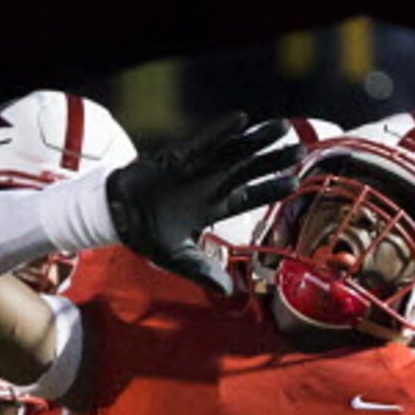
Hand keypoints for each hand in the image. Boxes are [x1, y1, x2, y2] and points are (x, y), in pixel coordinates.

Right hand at [104, 114, 301, 292]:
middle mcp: (208, 184)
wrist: (115, 215)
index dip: (270, 189)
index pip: (248, 196)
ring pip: (232, 151)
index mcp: (211, 207)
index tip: (295, 182)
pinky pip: (201, 142)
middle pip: (248, 169)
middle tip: (299, 149)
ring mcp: (194, 169)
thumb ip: (203, 271)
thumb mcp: (177, 257)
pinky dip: (219, 133)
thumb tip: (230, 293)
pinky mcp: (175, 157)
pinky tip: (240, 120)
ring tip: (282, 127)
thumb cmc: (145, 234)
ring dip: (256, 140)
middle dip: (272, 160)